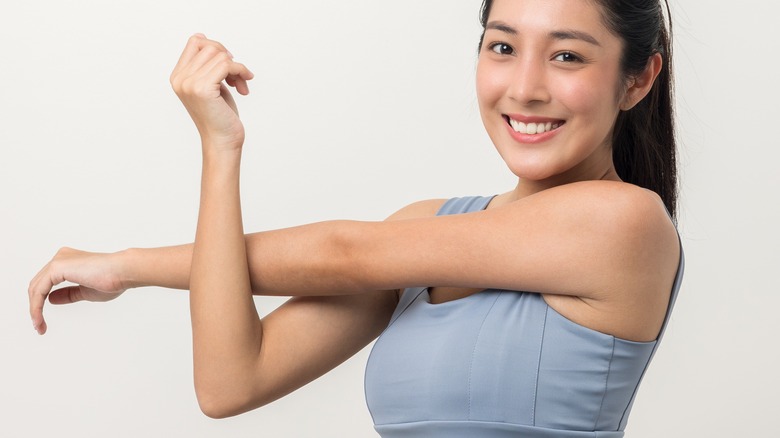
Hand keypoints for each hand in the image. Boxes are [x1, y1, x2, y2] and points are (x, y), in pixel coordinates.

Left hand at [29, 247, 127, 334]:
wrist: (123, 271)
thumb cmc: (113, 279)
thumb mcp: (85, 291)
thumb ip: (68, 294)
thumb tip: (50, 299)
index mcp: (69, 261)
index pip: (47, 282)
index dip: (41, 302)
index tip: (43, 321)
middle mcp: (61, 257)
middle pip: (38, 285)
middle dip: (35, 307)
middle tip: (39, 326)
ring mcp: (58, 261)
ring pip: (36, 288)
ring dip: (34, 309)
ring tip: (39, 326)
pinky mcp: (57, 267)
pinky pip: (39, 290)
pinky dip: (36, 306)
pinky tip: (39, 318)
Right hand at [170, 34, 253, 151]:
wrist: (222, 142)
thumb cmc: (220, 116)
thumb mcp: (211, 85)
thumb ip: (206, 64)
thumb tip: (202, 37)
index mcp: (178, 76)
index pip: (195, 42)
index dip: (217, 49)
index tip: (228, 66)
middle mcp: (180, 78)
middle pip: (209, 46)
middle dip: (229, 59)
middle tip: (238, 78)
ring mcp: (189, 83)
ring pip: (219, 55)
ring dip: (237, 68)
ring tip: (240, 84)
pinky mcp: (202, 88)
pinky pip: (227, 65)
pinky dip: (241, 72)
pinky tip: (244, 88)